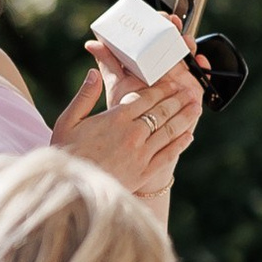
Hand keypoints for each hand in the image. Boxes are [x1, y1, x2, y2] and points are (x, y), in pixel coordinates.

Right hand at [55, 40, 204, 203]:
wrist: (70, 188)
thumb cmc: (65, 153)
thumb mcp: (68, 121)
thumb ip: (84, 96)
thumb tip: (94, 73)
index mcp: (115, 118)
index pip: (145, 98)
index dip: (161, 89)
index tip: (171, 83)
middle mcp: (132, 134)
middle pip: (162, 112)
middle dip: (178, 100)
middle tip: (190, 92)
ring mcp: (141, 153)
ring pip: (170, 131)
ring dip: (185, 118)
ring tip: (196, 108)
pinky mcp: (144, 172)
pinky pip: (168, 155)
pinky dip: (180, 144)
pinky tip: (189, 136)